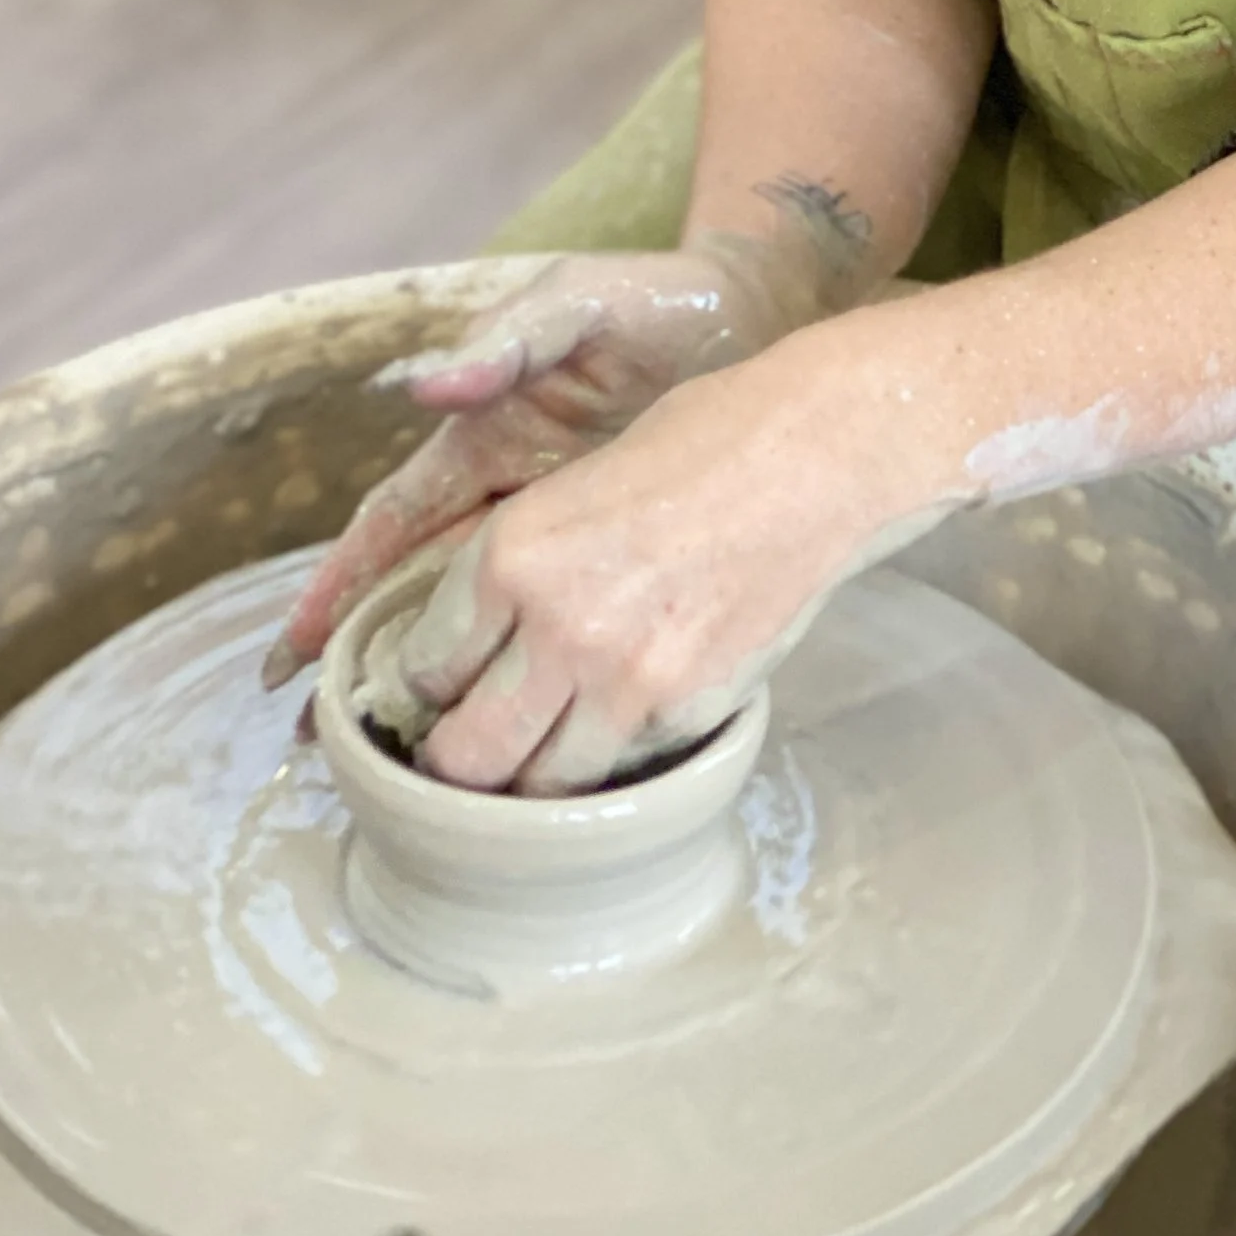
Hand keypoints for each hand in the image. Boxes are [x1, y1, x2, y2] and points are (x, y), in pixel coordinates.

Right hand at [265, 233, 841, 687]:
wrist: (758, 320)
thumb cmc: (652, 302)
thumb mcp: (572, 304)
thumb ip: (506, 341)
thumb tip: (430, 389)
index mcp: (479, 446)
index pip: (394, 529)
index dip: (340, 588)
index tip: (292, 656)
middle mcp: (510, 504)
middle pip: (423, 594)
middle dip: (373, 662)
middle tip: (324, 739)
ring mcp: (567, 540)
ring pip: (489, 627)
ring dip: (449, 689)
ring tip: (405, 767)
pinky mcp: (625, 560)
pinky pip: (574, 628)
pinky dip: (551, 678)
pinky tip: (536, 735)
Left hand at [386, 331, 939, 794]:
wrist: (811, 462)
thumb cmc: (699, 447)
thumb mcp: (570, 487)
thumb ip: (513, 570)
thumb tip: (469, 643)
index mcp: (509, 554)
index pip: (424, 669)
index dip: (431, 684)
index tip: (445, 688)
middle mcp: (555, 625)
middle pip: (464, 755)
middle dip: (459, 762)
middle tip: (474, 750)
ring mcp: (622, 680)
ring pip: (538, 788)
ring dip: (534, 778)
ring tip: (542, 754)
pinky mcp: (684, 712)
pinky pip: (618, 770)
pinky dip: (610, 759)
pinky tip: (619, 722)